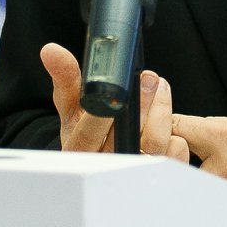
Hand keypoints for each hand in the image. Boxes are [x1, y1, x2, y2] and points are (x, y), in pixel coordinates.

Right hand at [39, 43, 186, 160]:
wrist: (102, 159)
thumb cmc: (85, 131)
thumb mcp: (72, 106)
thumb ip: (65, 79)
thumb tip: (51, 51)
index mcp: (78, 148)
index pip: (87, 134)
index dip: (101, 116)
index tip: (115, 91)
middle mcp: (104, 164)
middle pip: (125, 139)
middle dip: (140, 105)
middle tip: (149, 78)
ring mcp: (131, 172)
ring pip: (152, 145)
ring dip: (160, 112)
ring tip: (160, 87)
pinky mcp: (155, 175)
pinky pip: (172, 157)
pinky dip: (176, 138)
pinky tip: (172, 120)